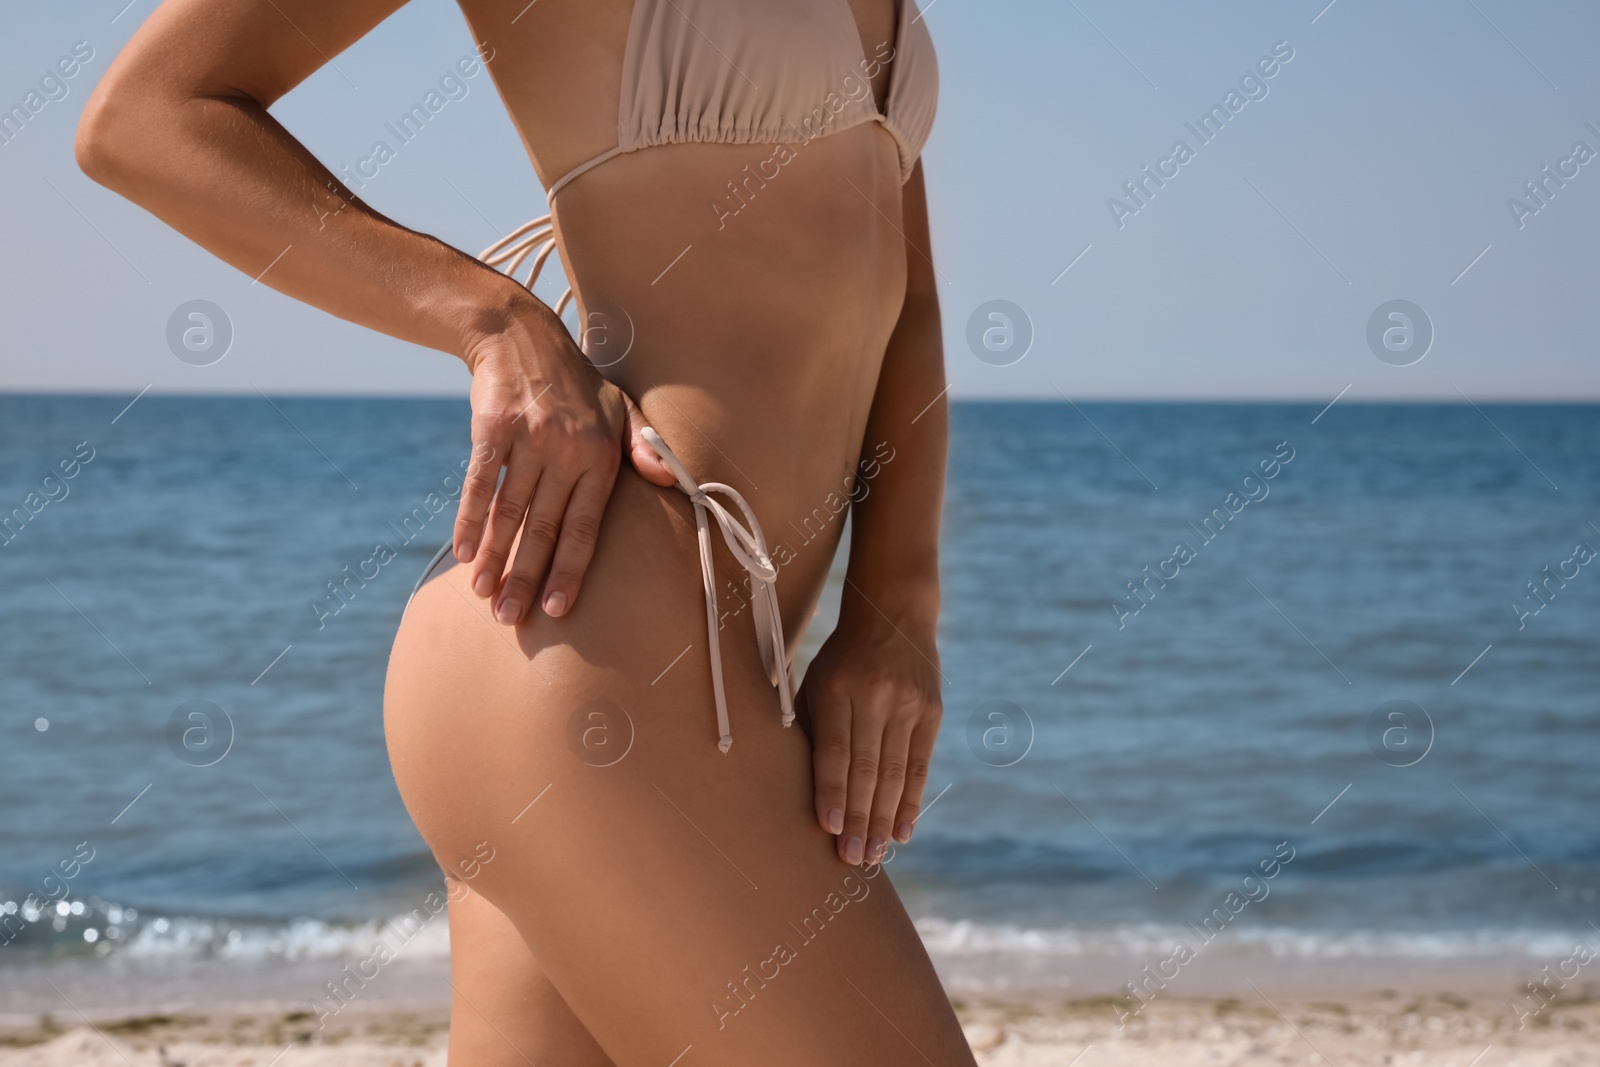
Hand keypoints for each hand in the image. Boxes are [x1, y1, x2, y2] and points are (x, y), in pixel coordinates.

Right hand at [453, 302, 674, 624]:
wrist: (521, 335)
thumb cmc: (577, 382)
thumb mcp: (620, 408)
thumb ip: (645, 448)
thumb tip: (673, 481)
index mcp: (601, 456)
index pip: (586, 526)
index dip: (570, 569)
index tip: (557, 609)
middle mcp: (567, 451)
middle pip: (544, 528)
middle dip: (526, 578)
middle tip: (511, 619)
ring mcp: (528, 439)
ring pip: (510, 512)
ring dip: (495, 559)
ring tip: (483, 596)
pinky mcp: (492, 428)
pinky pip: (480, 485)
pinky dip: (470, 521)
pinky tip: (464, 555)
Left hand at [798, 603, 941, 864]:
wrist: (894, 614)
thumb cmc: (840, 658)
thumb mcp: (816, 679)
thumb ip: (812, 726)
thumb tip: (801, 788)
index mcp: (838, 689)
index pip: (836, 749)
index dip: (832, 790)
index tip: (828, 828)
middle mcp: (876, 698)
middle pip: (867, 768)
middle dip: (859, 819)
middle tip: (853, 861)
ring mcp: (909, 706)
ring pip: (894, 773)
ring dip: (883, 820)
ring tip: (873, 856)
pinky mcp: (932, 713)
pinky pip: (920, 766)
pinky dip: (910, 802)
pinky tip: (902, 831)